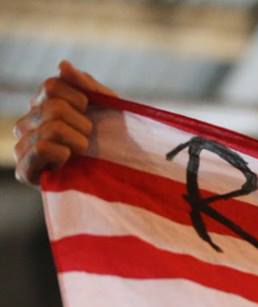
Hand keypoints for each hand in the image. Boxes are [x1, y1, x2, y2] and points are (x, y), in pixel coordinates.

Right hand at [13, 60, 115, 185]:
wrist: (123, 176)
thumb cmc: (114, 139)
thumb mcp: (107, 107)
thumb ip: (86, 85)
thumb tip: (63, 64)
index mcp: (42, 105)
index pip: (52, 86)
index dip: (80, 99)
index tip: (90, 113)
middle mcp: (26, 123)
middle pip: (54, 108)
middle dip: (83, 124)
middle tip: (89, 139)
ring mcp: (22, 146)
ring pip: (51, 128)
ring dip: (78, 141)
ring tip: (82, 153)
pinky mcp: (24, 171)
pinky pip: (40, 147)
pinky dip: (62, 153)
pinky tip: (68, 161)